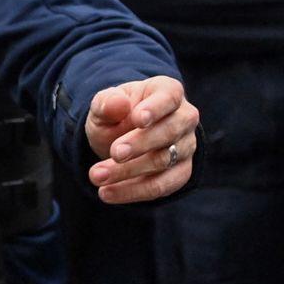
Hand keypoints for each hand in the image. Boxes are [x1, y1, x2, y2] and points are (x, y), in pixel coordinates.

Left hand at [84, 76, 198, 203]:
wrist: (119, 137)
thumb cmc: (116, 115)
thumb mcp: (104, 106)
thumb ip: (107, 103)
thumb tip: (118, 104)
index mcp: (168, 91)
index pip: (169, 97)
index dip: (155, 108)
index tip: (137, 119)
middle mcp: (184, 118)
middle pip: (170, 132)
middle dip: (140, 144)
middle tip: (114, 153)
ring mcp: (186, 146)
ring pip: (164, 161)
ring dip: (128, 171)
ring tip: (97, 176)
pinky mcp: (180, 173)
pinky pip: (162, 186)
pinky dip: (133, 191)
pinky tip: (108, 192)